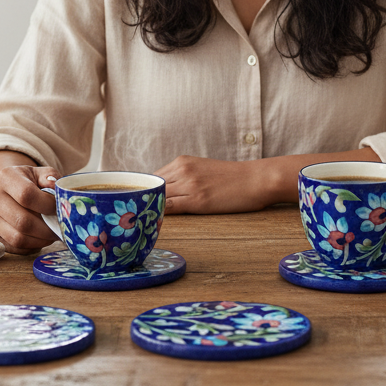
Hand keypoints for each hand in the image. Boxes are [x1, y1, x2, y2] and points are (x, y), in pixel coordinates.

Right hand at [0, 150, 60, 253]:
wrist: (7, 190)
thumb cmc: (29, 182)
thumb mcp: (41, 173)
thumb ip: (51, 178)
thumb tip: (58, 190)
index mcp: (6, 177)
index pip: (27, 195)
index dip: (47, 205)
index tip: (59, 208)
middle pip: (22, 221)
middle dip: (47, 228)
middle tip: (61, 227)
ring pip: (18, 238)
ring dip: (41, 240)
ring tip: (52, 234)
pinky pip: (15, 247)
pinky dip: (33, 246)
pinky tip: (41, 238)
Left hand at [155, 147, 382, 214]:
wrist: (256, 179)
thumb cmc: (233, 178)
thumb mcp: (203, 171)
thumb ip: (183, 179)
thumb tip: (165, 193)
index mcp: (182, 162)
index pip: (151, 178)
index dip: (142, 193)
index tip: (133, 204)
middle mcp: (182, 170)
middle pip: (150, 187)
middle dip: (139, 201)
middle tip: (129, 217)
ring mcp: (189, 184)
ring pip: (157, 197)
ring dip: (145, 209)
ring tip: (135, 223)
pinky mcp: (198, 200)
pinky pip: (170, 208)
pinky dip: (158, 215)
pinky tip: (152, 223)